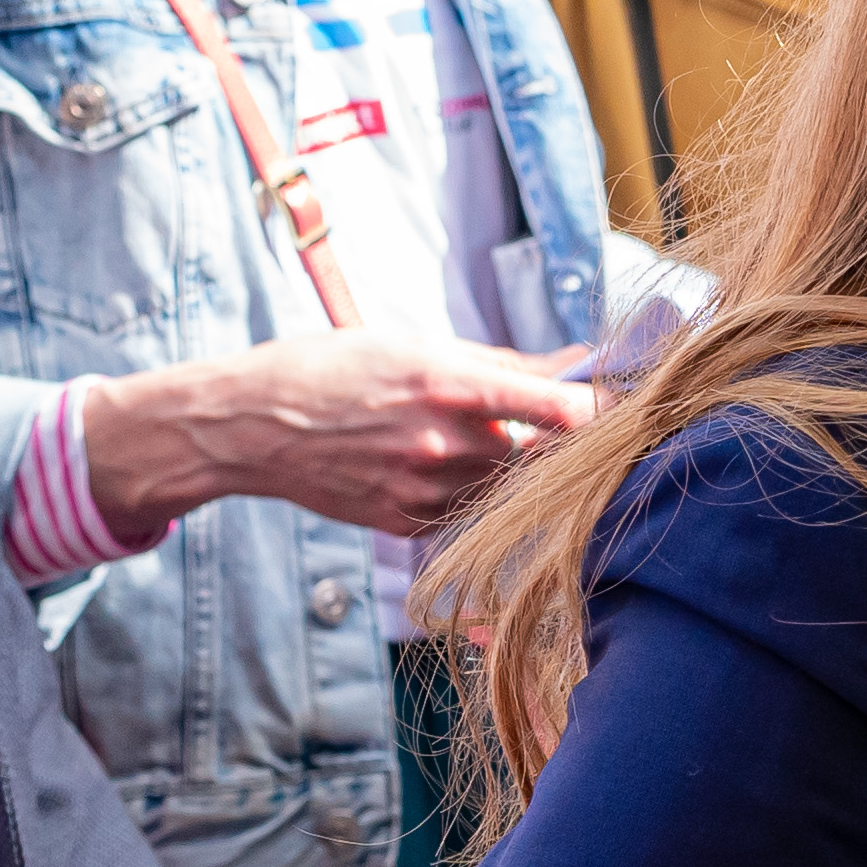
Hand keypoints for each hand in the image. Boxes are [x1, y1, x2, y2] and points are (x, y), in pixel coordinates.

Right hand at [81, 331, 595, 537]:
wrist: (245, 426)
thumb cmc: (331, 369)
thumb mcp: (413, 346)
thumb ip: (500, 362)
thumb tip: (573, 362)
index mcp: (447, 385)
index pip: (560, 410)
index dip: (601, 413)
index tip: (621, 410)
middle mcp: (441, 442)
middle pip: (542, 454)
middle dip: (560, 443)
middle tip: (568, 429)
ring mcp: (423, 487)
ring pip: (508, 485)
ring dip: (517, 469)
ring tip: (494, 444)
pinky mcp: (405, 520)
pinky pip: (468, 509)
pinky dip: (476, 491)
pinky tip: (451, 468)